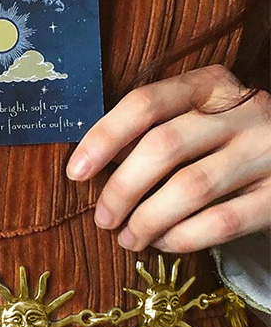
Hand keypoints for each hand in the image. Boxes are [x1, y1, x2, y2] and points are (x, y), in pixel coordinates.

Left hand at [66, 65, 270, 252]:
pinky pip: (222, 221)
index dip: (104, 137)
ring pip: (190, 188)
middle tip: (103, 217)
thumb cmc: (225, 136)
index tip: (75, 171)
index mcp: (209, 84)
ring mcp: (266, 152)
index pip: (144, 103)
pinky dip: (183, 237)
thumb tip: (91, 164)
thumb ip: (151, 129)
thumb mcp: (194, 116)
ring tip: (127, 237)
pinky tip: (162, 242)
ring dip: (147, 219)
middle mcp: (242, 111)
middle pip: (163, 146)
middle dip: (122, 188)